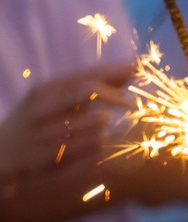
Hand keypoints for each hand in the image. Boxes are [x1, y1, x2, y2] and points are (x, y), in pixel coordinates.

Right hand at [0, 62, 129, 176]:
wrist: (1, 154)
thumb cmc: (35, 125)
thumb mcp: (52, 102)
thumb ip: (86, 89)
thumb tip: (127, 73)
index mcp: (43, 91)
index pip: (85, 75)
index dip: (115, 70)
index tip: (139, 67)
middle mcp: (43, 107)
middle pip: (88, 90)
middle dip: (115, 95)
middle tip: (132, 103)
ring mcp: (47, 131)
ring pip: (95, 121)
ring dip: (105, 121)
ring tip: (103, 122)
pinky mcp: (52, 154)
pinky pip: (92, 144)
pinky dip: (101, 140)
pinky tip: (98, 140)